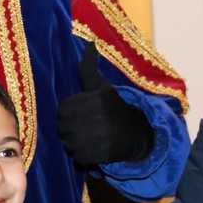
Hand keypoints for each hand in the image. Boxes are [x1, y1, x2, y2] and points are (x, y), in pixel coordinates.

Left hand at [58, 43, 153, 167]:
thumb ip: (88, 69)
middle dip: (71, 129)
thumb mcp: (102, 87)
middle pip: (63, 128)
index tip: (80, 114)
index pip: (62, 110)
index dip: (68, 113)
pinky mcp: (104, 154)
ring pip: (69, 144)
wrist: (139, 133)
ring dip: (76, 144)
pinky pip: (79, 159)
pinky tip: (94, 149)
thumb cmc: (114, 108)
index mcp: (96, 99)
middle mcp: (99, 117)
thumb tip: (89, 43)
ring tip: (90, 138)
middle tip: (85, 128)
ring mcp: (101, 136)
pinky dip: (84, 157)